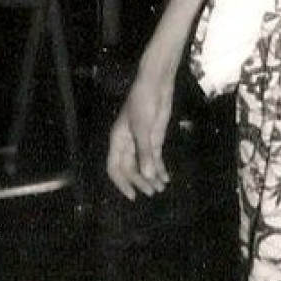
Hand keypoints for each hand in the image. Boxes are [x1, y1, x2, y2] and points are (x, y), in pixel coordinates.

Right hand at [106, 69, 174, 199]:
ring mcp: (141, 142)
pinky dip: (159, 168)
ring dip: (151, 178)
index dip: (121, 183)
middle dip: (141, 182)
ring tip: (161, 188)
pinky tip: (166, 178)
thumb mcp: (143, 128)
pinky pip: (154, 158)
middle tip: (153, 192)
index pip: (115, 168)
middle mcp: (128, 144)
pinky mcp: (154, 139)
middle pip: (131, 169)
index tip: (133, 195)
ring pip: (144, 166)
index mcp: (118, 141)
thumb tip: (146, 176)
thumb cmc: (144, 104)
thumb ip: (144, 153)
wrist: (156, 85)